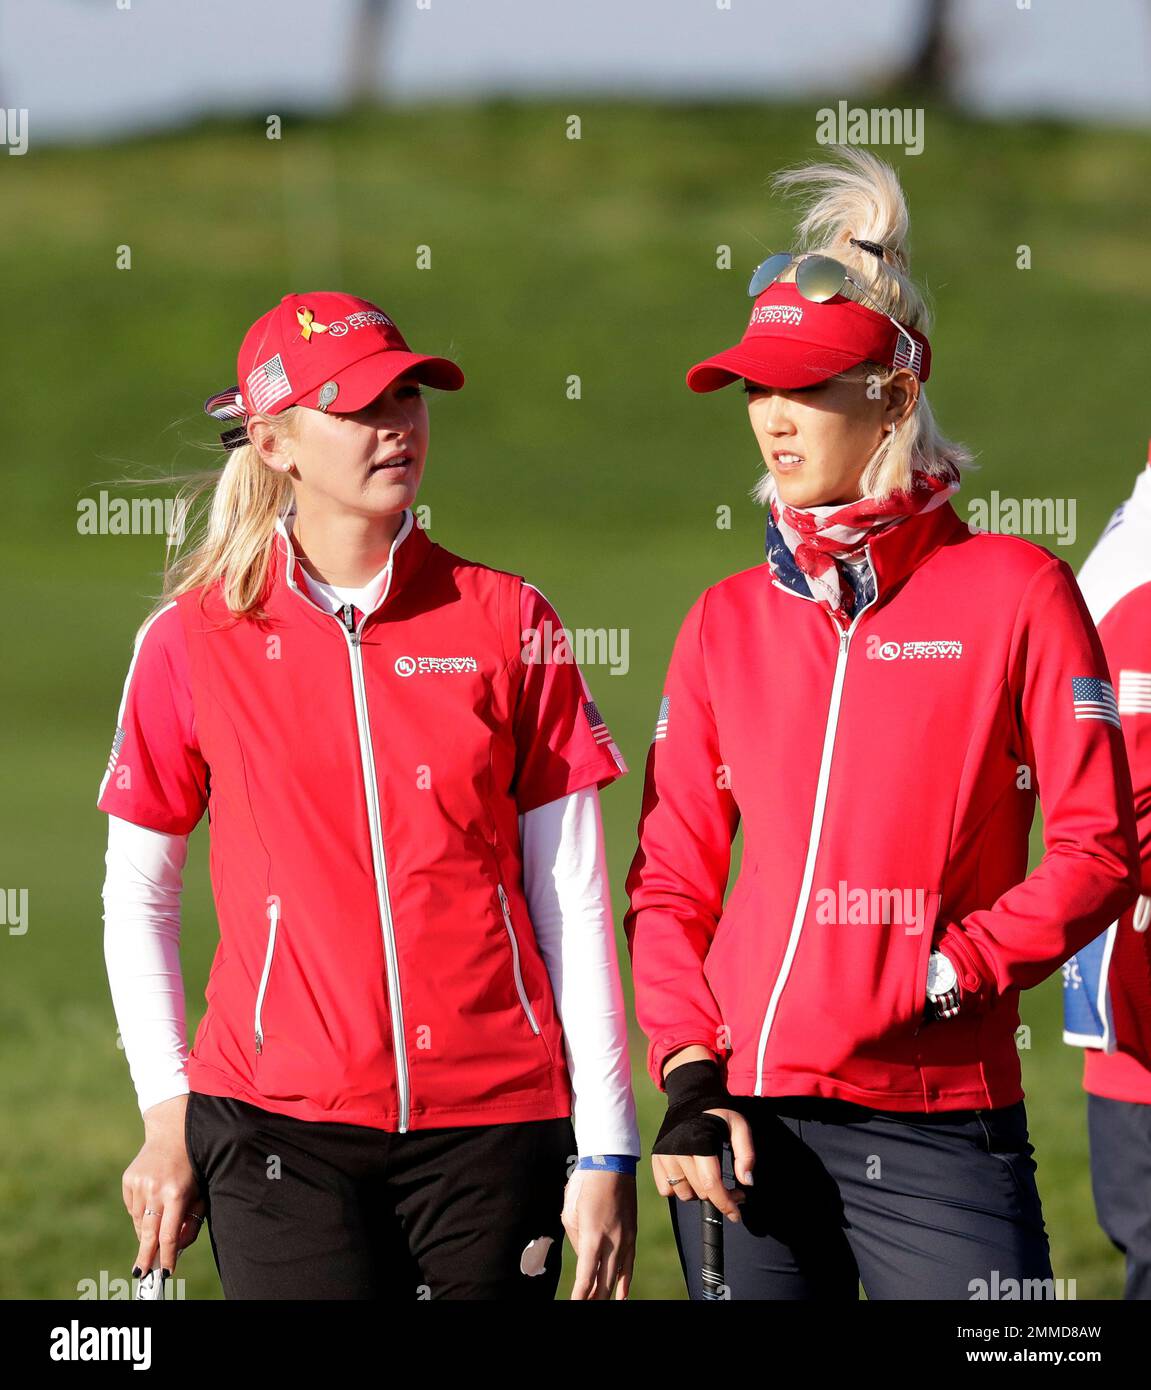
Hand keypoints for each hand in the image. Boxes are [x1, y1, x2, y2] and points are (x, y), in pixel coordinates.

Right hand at [121, 1095, 205, 1281]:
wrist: (174, 1129)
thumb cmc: (194, 1164)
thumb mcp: (200, 1191)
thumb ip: (191, 1220)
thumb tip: (178, 1248)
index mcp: (176, 1192)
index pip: (169, 1234)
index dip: (167, 1256)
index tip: (166, 1272)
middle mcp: (155, 1189)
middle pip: (147, 1233)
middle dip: (145, 1256)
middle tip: (141, 1274)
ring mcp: (139, 1184)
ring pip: (139, 1221)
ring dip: (147, 1228)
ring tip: (159, 1215)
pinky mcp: (128, 1179)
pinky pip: (132, 1207)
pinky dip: (141, 1210)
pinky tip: (152, 1197)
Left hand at [562, 1169, 636, 1299]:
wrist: (611, 1163)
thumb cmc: (585, 1186)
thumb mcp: (571, 1214)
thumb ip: (577, 1240)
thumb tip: (584, 1256)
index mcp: (592, 1237)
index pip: (586, 1278)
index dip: (580, 1296)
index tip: (575, 1304)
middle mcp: (612, 1242)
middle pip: (604, 1283)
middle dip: (594, 1299)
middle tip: (585, 1305)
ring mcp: (625, 1239)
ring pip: (618, 1277)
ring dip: (608, 1294)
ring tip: (600, 1304)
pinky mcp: (632, 1234)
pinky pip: (629, 1265)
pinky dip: (625, 1282)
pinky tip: (622, 1296)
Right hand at [651, 1106, 754, 1221]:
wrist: (689, 1097)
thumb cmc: (717, 1113)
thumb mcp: (739, 1126)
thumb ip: (746, 1154)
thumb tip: (746, 1183)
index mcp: (699, 1141)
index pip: (711, 1184)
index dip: (725, 1204)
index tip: (736, 1215)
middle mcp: (678, 1149)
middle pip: (700, 1192)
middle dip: (719, 1196)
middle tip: (731, 1188)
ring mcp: (663, 1155)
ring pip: (683, 1194)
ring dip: (698, 1192)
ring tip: (708, 1177)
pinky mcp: (656, 1158)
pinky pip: (666, 1190)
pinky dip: (679, 1188)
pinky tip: (690, 1175)